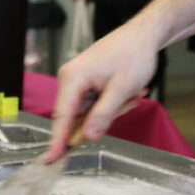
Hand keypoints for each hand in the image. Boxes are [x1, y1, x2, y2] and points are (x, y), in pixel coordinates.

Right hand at [46, 22, 157, 160]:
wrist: (144, 35)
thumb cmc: (133, 55)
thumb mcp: (121, 89)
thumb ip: (103, 115)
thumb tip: (86, 137)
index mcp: (73, 78)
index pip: (61, 116)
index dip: (57, 140)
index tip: (51, 159)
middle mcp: (70, 79)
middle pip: (78, 116)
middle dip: (104, 117)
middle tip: (127, 102)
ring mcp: (78, 81)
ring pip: (90, 112)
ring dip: (113, 109)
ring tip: (132, 93)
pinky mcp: (86, 82)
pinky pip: (95, 104)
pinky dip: (113, 103)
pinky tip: (129, 92)